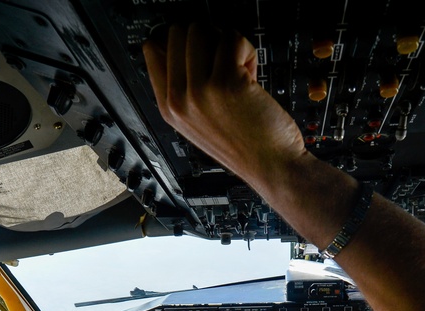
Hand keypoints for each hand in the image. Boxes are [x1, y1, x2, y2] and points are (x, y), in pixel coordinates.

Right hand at [142, 24, 306, 190]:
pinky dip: (247, 51)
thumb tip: (186, 43)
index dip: (179, 41)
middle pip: (177, 33)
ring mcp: (201, 91)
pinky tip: (252, 76)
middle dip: (205, 39)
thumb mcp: (199, 123)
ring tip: (238, 70)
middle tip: (222, 64)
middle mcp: (180, 99)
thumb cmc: (245, 146)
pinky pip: (232, 39)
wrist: (272, 167)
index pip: (152, 49)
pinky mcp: (227, 82)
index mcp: (168, 108)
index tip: (199, 50)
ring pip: (203, 30)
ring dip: (226, 43)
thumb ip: (185, 89)